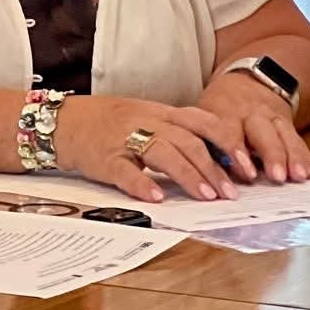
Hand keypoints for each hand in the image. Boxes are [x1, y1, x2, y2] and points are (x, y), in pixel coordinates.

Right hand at [52, 95, 244, 203]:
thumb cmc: (109, 123)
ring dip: (188, 175)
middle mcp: (146, 121)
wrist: (63, 122)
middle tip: (231, 193)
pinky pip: (124, 170)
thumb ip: (176, 134)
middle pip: (188, 140)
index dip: (227, 143)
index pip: (202, 121)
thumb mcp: (146, 118)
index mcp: (160, 112)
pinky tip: (156, 197)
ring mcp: (125, 138)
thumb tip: (216, 160)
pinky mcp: (104, 158)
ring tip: (206, 196)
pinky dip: (141, 183)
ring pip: (162, 152)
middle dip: (214, 168)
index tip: (246, 167)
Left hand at [197, 71, 309, 183]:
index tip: (245, 172)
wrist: (248, 78)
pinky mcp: (286, 121)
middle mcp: (248, 113)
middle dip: (270, 154)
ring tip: (297, 176)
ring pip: (282, 134)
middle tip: (276, 176)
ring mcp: (270, 116)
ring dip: (291, 156)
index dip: (236, 150)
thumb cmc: (220, 107)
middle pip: (261, 131)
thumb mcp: (205, 116)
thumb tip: (201, 176)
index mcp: (223, 111)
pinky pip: (296, 138)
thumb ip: (205, 142)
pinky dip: (303, 155)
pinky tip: (307, 172)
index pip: (228, 129)